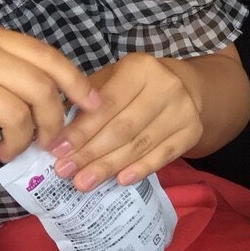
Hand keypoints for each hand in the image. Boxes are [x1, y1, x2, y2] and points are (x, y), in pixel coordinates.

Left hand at [50, 53, 204, 189]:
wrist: (184, 88)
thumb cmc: (134, 86)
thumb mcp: (109, 80)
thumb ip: (85, 101)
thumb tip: (58, 132)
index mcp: (141, 68)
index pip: (107, 104)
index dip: (81, 130)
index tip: (57, 150)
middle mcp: (167, 86)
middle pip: (123, 127)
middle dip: (91, 152)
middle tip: (66, 171)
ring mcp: (184, 110)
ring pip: (140, 144)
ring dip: (109, 166)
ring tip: (84, 182)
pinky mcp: (192, 131)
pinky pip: (164, 155)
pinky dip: (140, 169)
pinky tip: (120, 180)